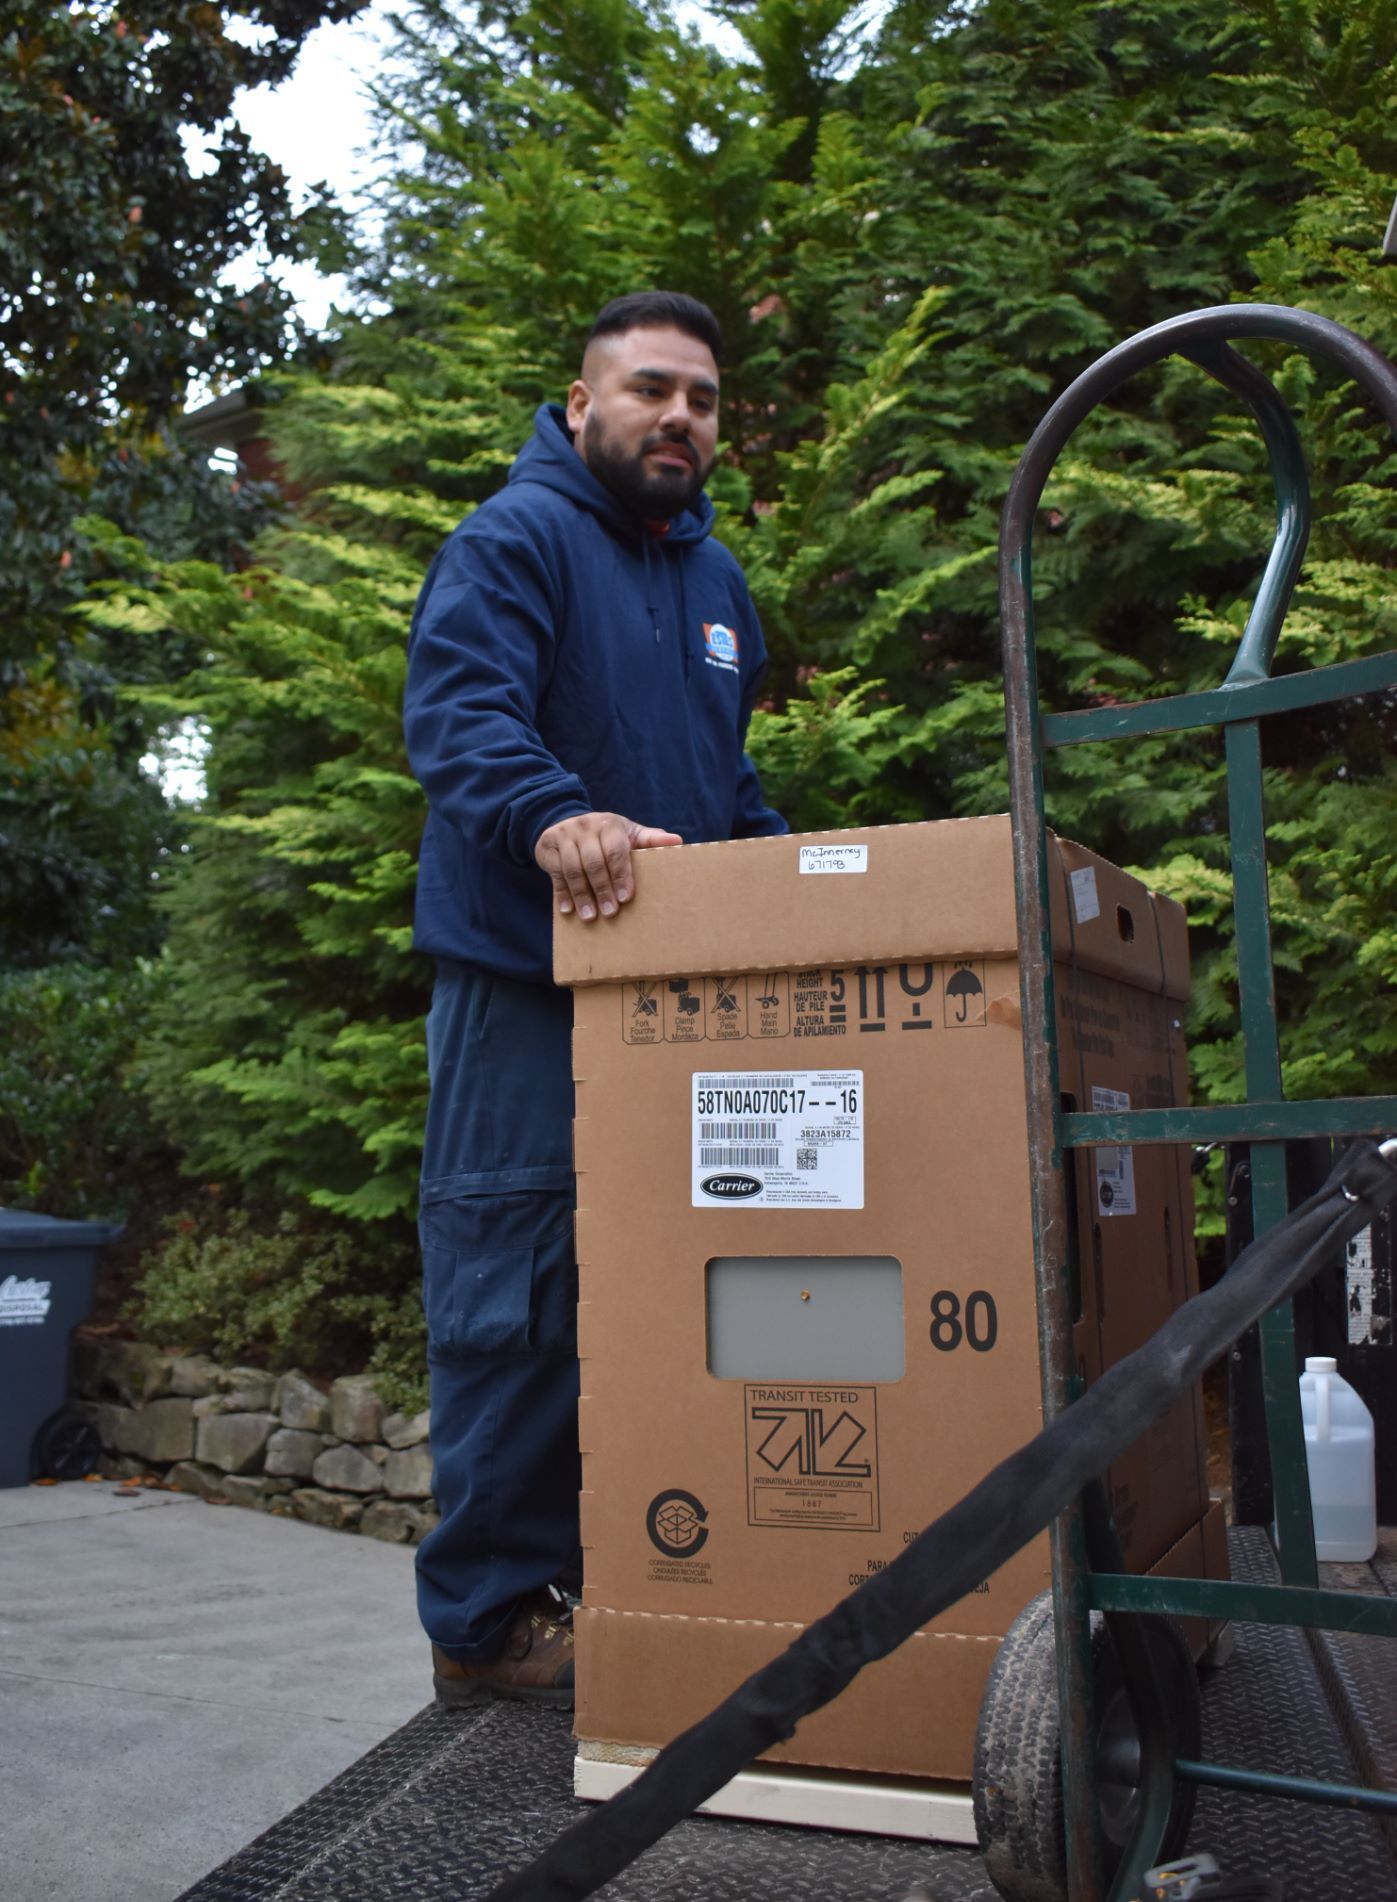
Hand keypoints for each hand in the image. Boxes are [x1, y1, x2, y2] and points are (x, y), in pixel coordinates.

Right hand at [534, 812, 680, 919]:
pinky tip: (568, 910)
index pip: (616, 851)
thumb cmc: (607, 835)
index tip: (626, 898)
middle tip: (610, 913)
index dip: (621, 875)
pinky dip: (562, 893)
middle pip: (593, 863)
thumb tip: (677, 841)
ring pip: (573, 869)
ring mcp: (564, 835)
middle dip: (602, 889)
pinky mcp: (547, 845)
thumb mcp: (628, 834)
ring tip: (590, 917)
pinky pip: (555, 873)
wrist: (566, 821)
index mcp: (610, 824)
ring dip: (582, 895)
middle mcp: (586, 827)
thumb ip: (650, 840)